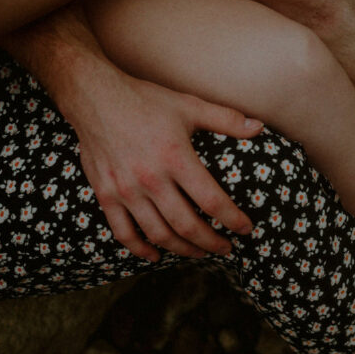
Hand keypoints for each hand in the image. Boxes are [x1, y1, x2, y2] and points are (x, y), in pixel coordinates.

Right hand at [67, 67, 262, 261]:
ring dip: (182, 250)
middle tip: (226, 248)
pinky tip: (156, 256)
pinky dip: (141, 249)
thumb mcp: (189, 105)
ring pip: (158, 234)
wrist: (95, 97)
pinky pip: (123, 232)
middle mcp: (150, 178)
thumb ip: (226, 119)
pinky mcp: (106, 195)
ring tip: (200, 253)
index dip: (232, 219)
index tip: (246, 229)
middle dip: (211, 242)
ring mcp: (125, 190)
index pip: (211, 201)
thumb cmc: (145, 101)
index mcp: (175, 157)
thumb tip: (259, 127)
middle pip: (186, 225)